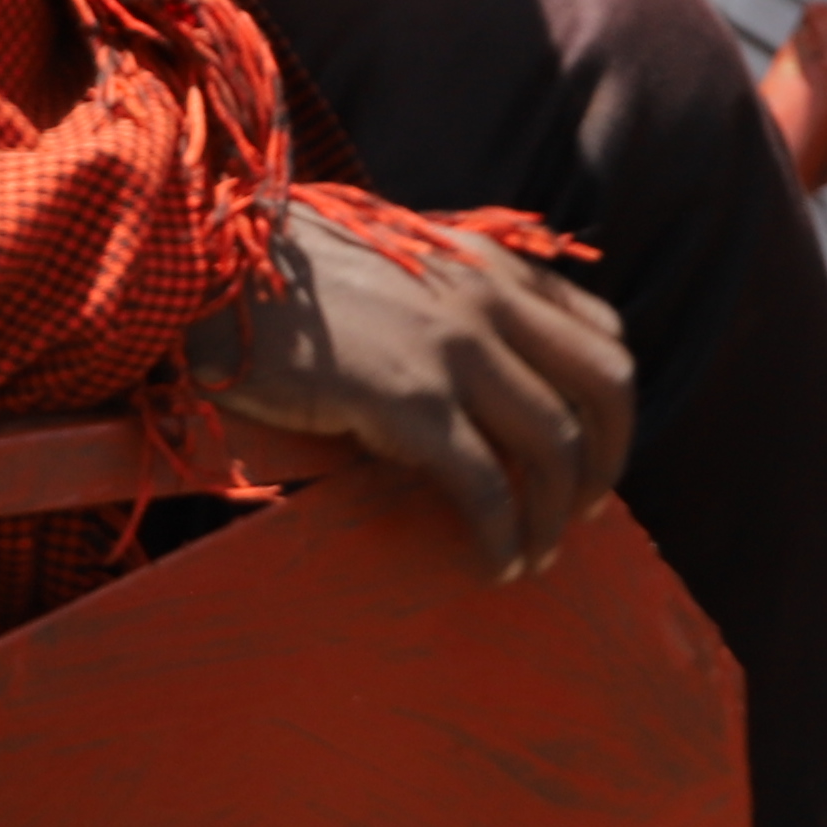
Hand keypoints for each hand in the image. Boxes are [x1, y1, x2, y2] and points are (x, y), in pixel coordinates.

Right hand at [187, 206, 632, 582]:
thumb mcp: (394, 263)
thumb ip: (448, 297)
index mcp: (488, 263)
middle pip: (606, 388)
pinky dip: (504, 536)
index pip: (602, 330)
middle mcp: (488, 298)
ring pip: (556, 445)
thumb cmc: (288, 274)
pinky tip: (493, 564)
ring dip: (558, 514)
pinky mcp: (410, 401)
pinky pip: (488, 487)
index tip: (593, 449)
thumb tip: (477, 371)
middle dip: (611, 460)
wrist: (215, 268)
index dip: (611, 403)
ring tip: (536, 555)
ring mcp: (453, 347)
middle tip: (586, 511)